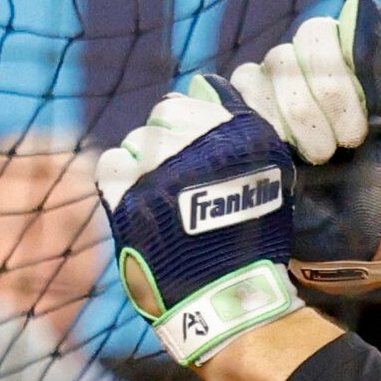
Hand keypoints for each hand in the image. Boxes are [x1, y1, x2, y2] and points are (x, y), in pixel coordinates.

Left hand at [97, 80, 306, 366]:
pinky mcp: (131, 197)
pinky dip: (120, 175)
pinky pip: (112, 163)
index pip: (198, 97)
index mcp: (243, 136)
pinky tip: (136, 194)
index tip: (198, 145)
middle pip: (166, 114)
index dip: (194, 120)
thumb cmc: (252, 239)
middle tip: (178, 169)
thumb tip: (205, 85)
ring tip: (159, 189)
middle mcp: (203, 146)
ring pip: (138, 137)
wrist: (226, 296)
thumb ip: (241, 129)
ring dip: (145, 157)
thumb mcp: (268, 177)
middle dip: (168, 136)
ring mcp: (163, 171)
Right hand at [227, 0, 380, 294]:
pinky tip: (269, 156)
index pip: (321, 35)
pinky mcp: (238, 138)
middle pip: (282, 57)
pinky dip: (240, 126)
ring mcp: (267, 110)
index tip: (358, 127)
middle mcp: (302, 85)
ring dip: (281, 120)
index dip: (333, 73)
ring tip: (311, 163)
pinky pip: (217, 106)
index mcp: (347, 76)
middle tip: (338, 150)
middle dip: (311, 105)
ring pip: (249, 79)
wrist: (357, 258)